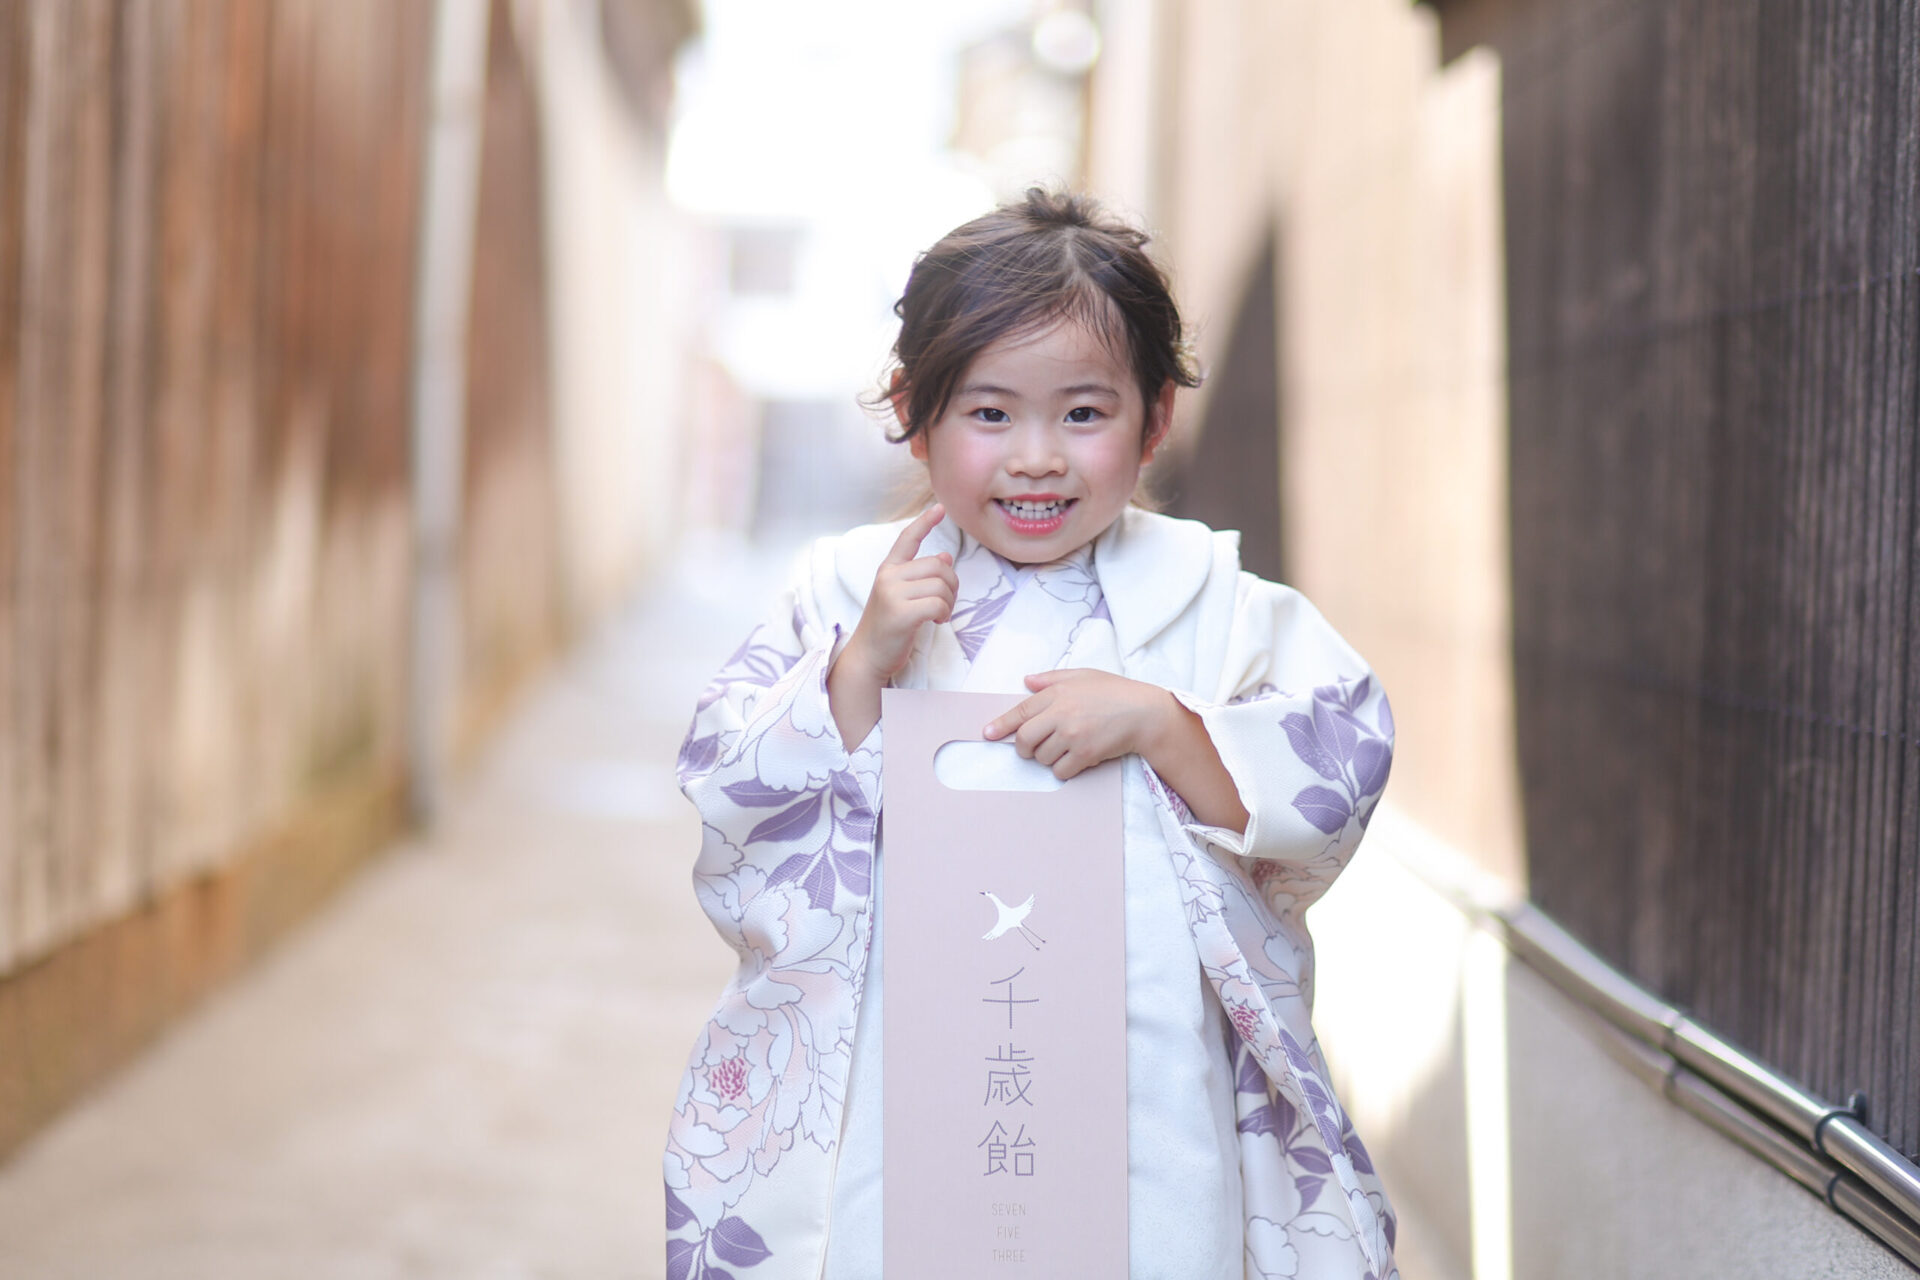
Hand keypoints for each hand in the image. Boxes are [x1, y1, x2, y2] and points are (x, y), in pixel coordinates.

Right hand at [842, 504, 956, 685]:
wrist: (868, 656)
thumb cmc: (888, 627)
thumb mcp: (902, 596)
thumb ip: (920, 576)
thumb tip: (945, 557)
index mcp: (888, 569)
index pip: (908, 539)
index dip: (925, 522)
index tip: (940, 509)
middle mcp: (888, 577)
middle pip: (939, 567)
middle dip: (951, 585)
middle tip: (944, 604)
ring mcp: (892, 594)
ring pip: (942, 586)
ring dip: (949, 603)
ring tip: (938, 614)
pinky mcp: (901, 613)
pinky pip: (939, 604)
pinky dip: (944, 614)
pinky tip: (936, 621)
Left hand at [981, 668, 1172, 779]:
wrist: (1145, 713)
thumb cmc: (1116, 692)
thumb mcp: (1083, 675)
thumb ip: (1052, 678)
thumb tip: (1027, 682)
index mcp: (1057, 692)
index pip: (1020, 711)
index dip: (1001, 725)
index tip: (988, 734)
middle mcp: (1061, 713)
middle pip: (1024, 739)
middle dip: (1024, 748)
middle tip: (1034, 748)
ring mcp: (1072, 735)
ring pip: (1042, 757)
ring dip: (1049, 758)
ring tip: (1068, 747)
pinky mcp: (1084, 753)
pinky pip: (1060, 771)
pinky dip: (1065, 769)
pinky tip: (1078, 758)